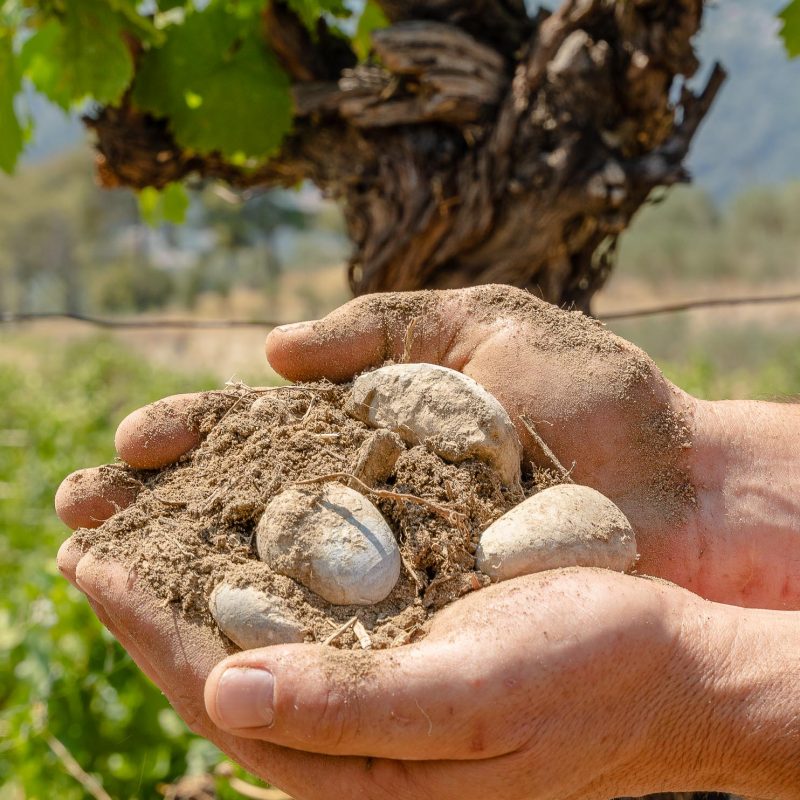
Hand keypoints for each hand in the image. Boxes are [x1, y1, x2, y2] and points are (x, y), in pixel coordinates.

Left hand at [55, 540, 799, 798]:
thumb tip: (225, 692)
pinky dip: (272, 565)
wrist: (669, 665)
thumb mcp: (479, 698)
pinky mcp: (408, 643)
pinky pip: (320, 606)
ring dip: (202, 580)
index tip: (94, 567)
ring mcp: (381, 685)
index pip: (222, 699)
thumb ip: (357, 710)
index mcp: (361, 768)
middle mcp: (357, 731)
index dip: (150, 633)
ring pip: (264, 634)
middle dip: (153, 607)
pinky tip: (250, 527)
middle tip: (94, 539)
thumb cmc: (590, 682)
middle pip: (225, 667)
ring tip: (147, 527)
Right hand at [57, 285, 799, 605]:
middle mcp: (369, 492)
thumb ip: (380, 324)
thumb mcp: (481, 324)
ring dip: (187, 563)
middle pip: (244, 496)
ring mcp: (394, 555)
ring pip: (269, 561)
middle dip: (162, 501)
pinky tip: (200, 623)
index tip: (131, 444)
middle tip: (79, 504)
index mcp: (373, 420)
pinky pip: (332, 616)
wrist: (681, 482)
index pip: (260, 427)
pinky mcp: (427, 609)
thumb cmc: (593, 396)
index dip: (193, 434)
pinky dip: (265, 616)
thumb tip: (272, 348)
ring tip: (100, 559)